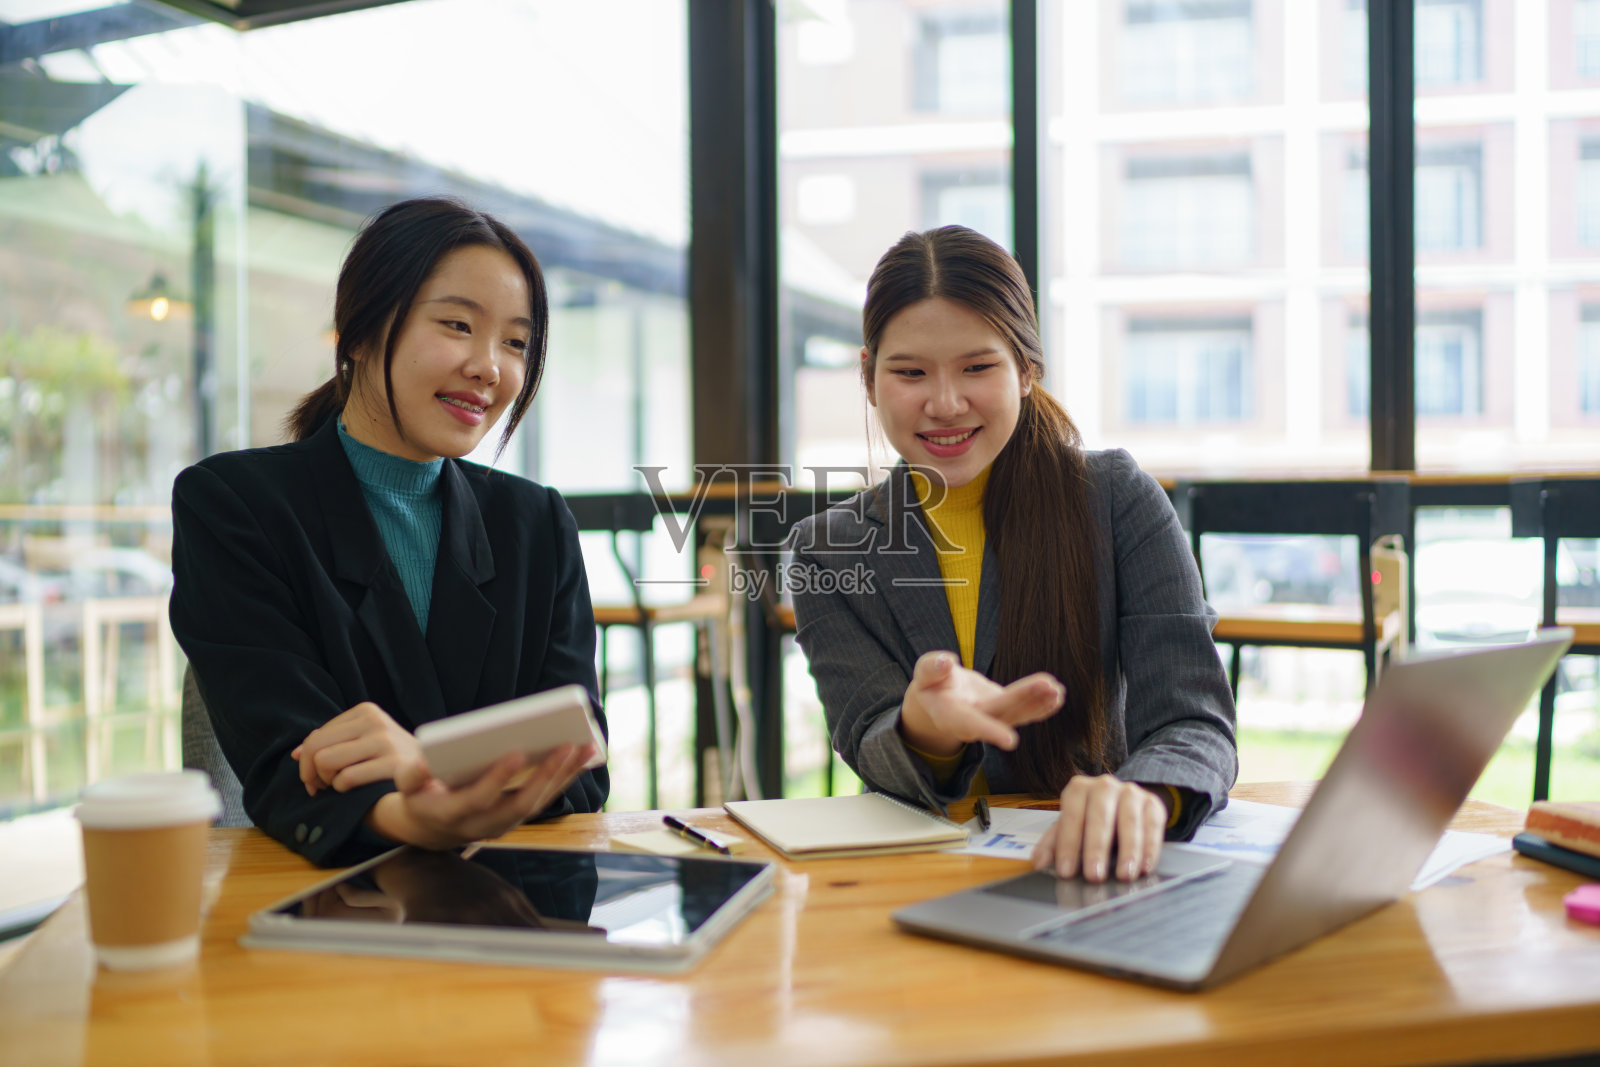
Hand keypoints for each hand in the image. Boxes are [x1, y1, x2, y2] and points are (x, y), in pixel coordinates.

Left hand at [291, 702, 425, 795]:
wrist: (436, 772)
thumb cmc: (393, 759)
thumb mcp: (364, 741)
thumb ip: (332, 743)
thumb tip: (295, 754)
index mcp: (366, 711)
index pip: (314, 737)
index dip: (306, 762)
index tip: (315, 778)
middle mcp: (375, 722)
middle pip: (314, 748)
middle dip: (309, 773)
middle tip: (319, 787)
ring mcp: (386, 742)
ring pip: (325, 763)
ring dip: (327, 781)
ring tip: (339, 786)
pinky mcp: (393, 765)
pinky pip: (346, 779)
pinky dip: (343, 789)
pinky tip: (355, 791)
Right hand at [385, 742, 596, 849]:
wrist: (431, 829)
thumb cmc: (421, 797)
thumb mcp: (407, 788)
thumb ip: (410, 776)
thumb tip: (422, 764)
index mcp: (453, 814)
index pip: (479, 799)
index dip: (497, 778)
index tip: (516, 752)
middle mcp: (484, 825)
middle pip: (521, 804)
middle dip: (545, 775)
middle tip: (567, 744)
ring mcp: (505, 823)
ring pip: (540, 802)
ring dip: (564, 775)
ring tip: (585, 745)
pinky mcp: (518, 816)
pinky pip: (546, 797)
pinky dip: (566, 777)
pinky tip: (583, 754)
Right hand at [898, 651, 1064, 756]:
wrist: (939, 698)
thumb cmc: (931, 683)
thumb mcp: (924, 671)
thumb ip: (932, 668)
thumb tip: (945, 662)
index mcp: (951, 716)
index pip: (971, 723)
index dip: (990, 730)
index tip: (1011, 741)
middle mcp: (974, 724)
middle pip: (1002, 712)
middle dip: (1026, 700)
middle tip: (1049, 687)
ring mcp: (991, 719)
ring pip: (1017, 714)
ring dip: (1039, 703)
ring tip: (1058, 690)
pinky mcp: (1004, 713)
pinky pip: (1024, 713)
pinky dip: (1041, 707)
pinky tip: (1058, 698)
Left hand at [1031, 774, 1168, 882]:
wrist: (1123, 802)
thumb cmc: (1090, 817)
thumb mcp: (1070, 826)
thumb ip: (1053, 843)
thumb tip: (1038, 863)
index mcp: (1079, 789)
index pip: (1071, 816)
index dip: (1068, 844)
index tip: (1066, 871)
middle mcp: (1105, 786)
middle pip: (1100, 817)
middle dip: (1096, 849)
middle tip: (1094, 876)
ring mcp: (1131, 792)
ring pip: (1129, 821)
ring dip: (1128, 851)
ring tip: (1124, 875)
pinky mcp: (1153, 804)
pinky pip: (1153, 826)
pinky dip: (1149, 849)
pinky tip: (1144, 867)